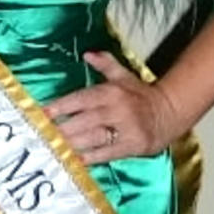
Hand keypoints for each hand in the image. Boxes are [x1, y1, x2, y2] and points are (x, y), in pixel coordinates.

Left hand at [44, 50, 179, 164]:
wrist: (170, 112)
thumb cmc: (141, 95)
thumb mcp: (124, 76)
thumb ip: (105, 64)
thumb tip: (87, 54)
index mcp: (112, 92)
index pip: (81, 98)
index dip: (61, 106)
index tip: (43, 113)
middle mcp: (117, 109)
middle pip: (84, 120)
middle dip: (62, 128)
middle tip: (43, 135)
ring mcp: (126, 128)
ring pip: (93, 137)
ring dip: (73, 143)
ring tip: (54, 147)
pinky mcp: (132, 145)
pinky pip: (108, 153)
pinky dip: (91, 157)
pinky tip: (76, 160)